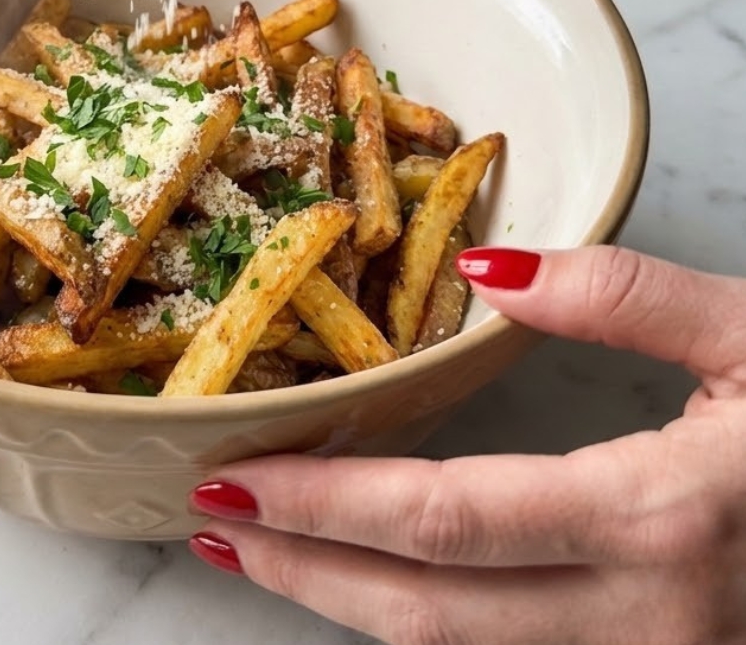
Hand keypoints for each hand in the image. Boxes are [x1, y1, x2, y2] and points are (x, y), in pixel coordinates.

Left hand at [187, 245, 745, 644]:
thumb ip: (626, 295)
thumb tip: (492, 267)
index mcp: (662, 520)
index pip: (450, 522)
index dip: (331, 505)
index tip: (238, 480)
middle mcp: (648, 620)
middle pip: (432, 612)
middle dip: (309, 572)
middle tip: (216, 523)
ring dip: (352, 606)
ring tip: (266, 555)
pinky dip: (428, 623)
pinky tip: (375, 579)